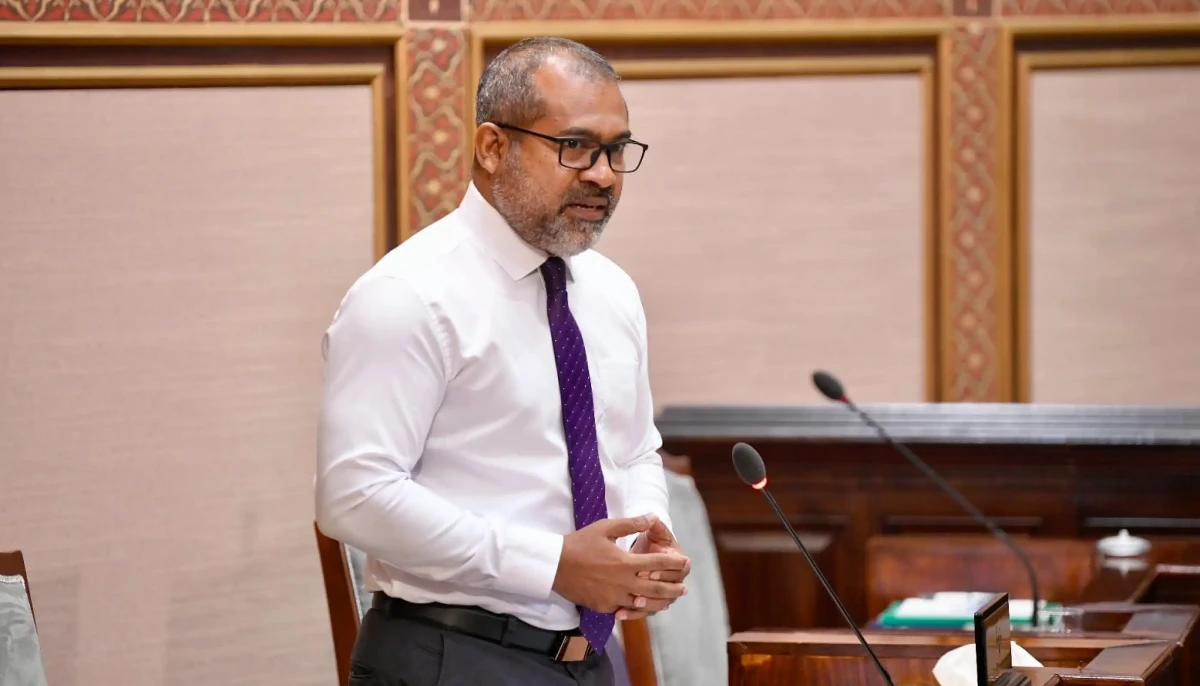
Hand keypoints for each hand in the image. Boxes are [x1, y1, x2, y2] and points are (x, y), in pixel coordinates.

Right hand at [552, 515, 688, 614]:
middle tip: (684, 589)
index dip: (674, 562)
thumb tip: (652, 517)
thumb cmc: (580, 543)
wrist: (554, 566)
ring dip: (660, 602)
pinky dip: (638, 609)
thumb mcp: (606, 527)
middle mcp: (623, 583)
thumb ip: (631, 523)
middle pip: (656, 588)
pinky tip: (645, 607)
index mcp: (626, 562)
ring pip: (644, 604)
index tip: (685, 562)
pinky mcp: (604, 607)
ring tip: (669, 601)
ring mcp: (614, 598)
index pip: (658, 563)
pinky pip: (626, 610)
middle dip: (673, 589)